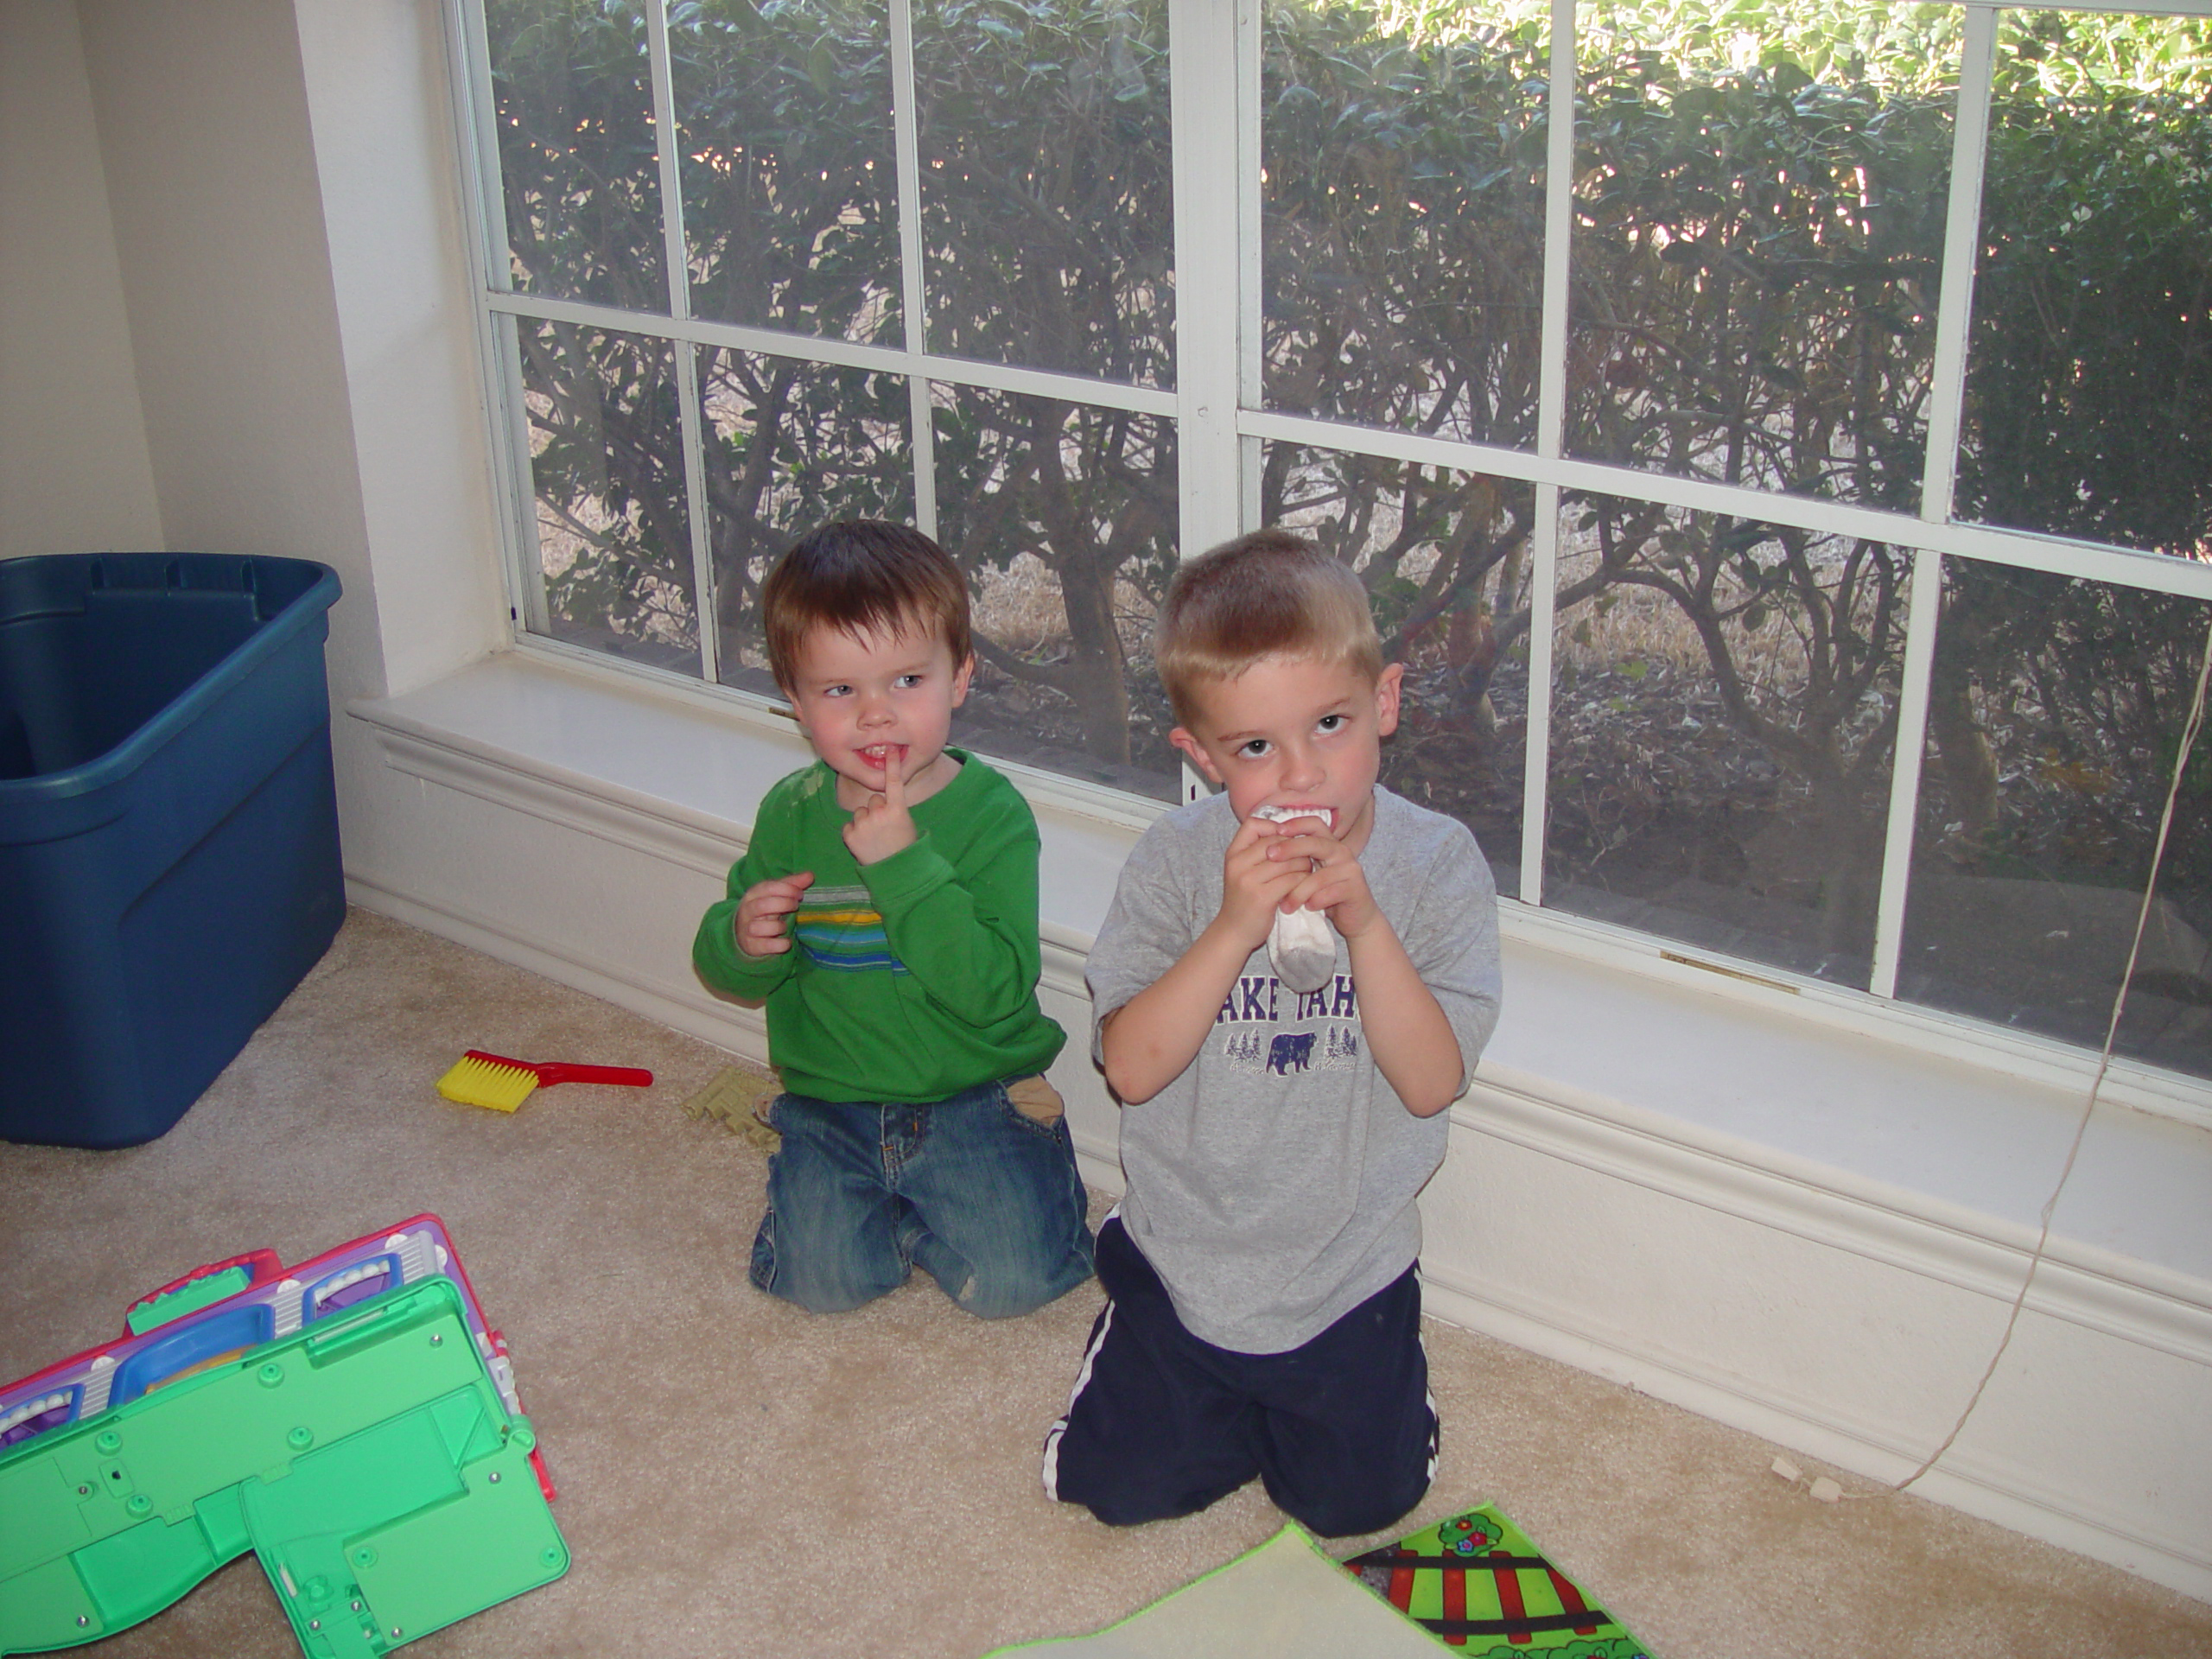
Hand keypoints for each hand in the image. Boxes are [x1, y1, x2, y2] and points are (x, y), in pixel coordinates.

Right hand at [736, 870, 814, 955]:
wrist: (744, 933)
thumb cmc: (765, 910)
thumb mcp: (775, 895)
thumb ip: (792, 884)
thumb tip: (810, 875)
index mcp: (753, 894)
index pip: (768, 887)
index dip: (787, 889)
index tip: (800, 894)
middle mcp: (748, 911)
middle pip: (762, 905)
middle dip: (784, 904)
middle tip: (796, 906)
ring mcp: (748, 929)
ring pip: (759, 927)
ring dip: (778, 926)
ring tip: (786, 926)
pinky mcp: (753, 945)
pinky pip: (766, 946)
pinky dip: (779, 944)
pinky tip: (786, 941)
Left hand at [842, 749, 915, 864]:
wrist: (895, 872)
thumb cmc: (904, 848)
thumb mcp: (906, 824)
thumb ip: (894, 809)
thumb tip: (884, 802)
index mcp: (897, 809)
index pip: (893, 781)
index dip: (892, 765)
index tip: (891, 750)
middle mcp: (879, 813)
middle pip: (874, 800)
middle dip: (877, 810)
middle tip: (885, 828)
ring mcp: (863, 824)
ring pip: (860, 812)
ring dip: (865, 821)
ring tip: (875, 838)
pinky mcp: (850, 835)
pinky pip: (849, 826)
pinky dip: (854, 833)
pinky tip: (864, 843)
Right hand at [1216, 814, 1304, 951]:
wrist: (1234, 932)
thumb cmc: (1244, 898)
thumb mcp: (1243, 870)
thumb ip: (1257, 851)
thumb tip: (1288, 830)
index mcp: (1233, 854)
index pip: (1253, 824)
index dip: (1274, 827)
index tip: (1286, 840)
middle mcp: (1238, 864)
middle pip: (1276, 842)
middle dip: (1296, 847)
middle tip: (1306, 857)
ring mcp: (1249, 881)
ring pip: (1288, 861)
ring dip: (1304, 865)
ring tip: (1306, 872)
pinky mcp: (1262, 898)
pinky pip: (1292, 879)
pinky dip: (1303, 881)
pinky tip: (1303, 886)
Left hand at [1269, 819, 1381, 938]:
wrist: (1356, 918)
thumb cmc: (1326, 895)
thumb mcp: (1311, 874)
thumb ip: (1297, 861)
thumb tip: (1266, 849)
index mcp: (1330, 845)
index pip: (1315, 824)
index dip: (1296, 824)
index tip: (1275, 830)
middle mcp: (1342, 852)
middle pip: (1315, 843)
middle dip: (1290, 847)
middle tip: (1270, 856)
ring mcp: (1350, 870)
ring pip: (1318, 876)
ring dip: (1298, 892)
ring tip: (1285, 905)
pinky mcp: (1355, 889)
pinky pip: (1329, 893)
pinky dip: (1315, 902)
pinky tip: (1307, 908)